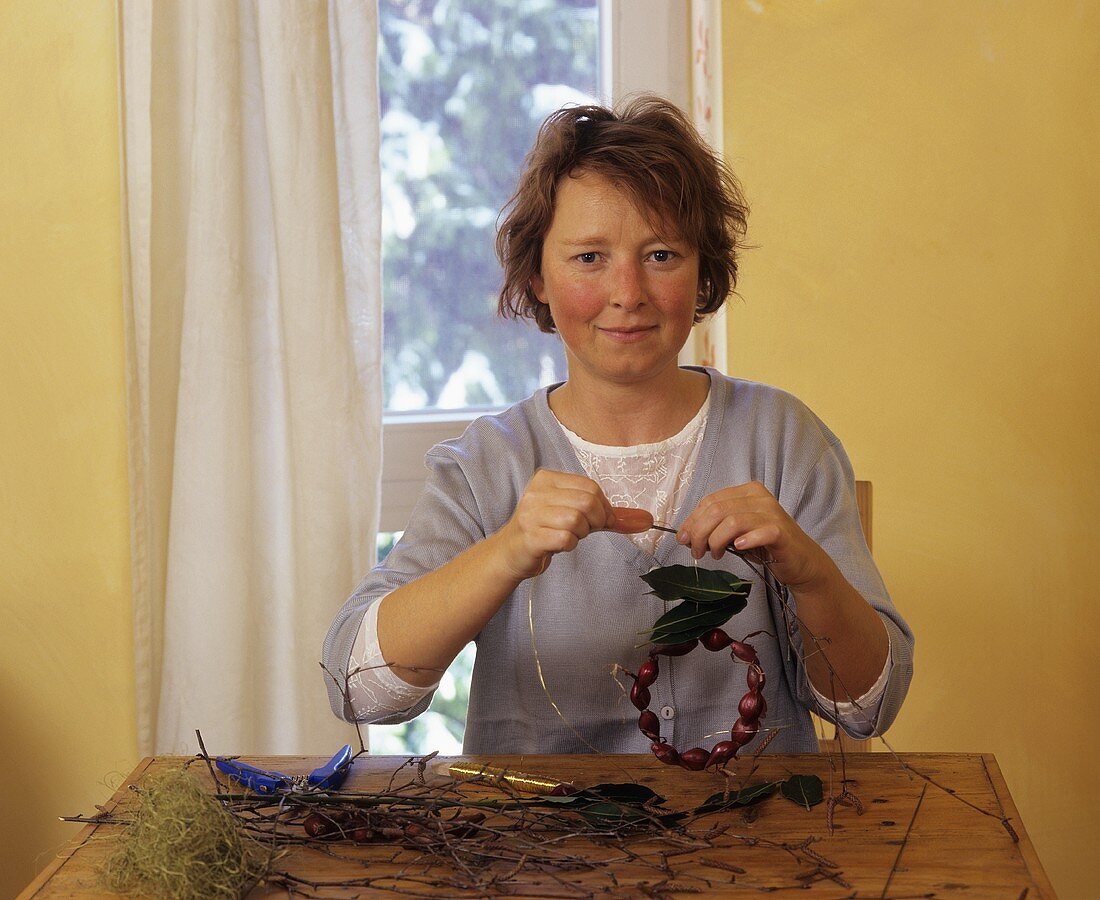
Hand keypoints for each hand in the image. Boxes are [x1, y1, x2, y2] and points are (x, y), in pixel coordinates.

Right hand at [497, 469, 652, 579]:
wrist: (511, 553)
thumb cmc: (547, 530)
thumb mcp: (577, 516)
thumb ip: (612, 516)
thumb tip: (648, 520)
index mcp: (547, 478)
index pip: (591, 487)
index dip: (603, 507)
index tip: (598, 521)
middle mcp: (537, 491)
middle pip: (587, 502)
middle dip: (595, 521)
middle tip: (585, 530)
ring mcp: (531, 513)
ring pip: (577, 519)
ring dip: (581, 533)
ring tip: (568, 535)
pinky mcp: (530, 536)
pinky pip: (565, 538)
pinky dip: (569, 544)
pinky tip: (559, 544)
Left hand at [676, 482, 833, 590]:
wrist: (801, 561)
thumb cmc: (766, 545)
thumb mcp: (737, 532)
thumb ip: (716, 527)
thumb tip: (687, 535)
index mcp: (747, 492)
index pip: (711, 501)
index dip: (692, 520)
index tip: (683, 539)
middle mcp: (760, 497)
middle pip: (717, 510)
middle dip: (699, 533)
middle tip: (696, 552)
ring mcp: (772, 513)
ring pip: (731, 521)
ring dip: (715, 541)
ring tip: (714, 555)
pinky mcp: (781, 531)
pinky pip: (759, 532)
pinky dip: (745, 541)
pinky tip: (738, 548)